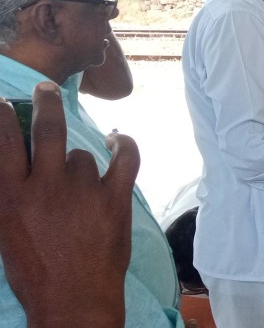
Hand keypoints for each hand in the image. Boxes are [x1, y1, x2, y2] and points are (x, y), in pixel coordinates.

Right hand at [0, 81, 138, 325]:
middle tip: (46, 89)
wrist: (74, 301)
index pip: (3, 140)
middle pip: (48, 127)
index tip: (4, 102)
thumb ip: (11, 194)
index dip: (3, 115)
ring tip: (76, 184)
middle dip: (46, 101)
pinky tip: (118, 140)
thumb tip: (15, 167)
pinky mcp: (115, 198)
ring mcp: (83, 190)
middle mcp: (46, 185)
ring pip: (82, 153)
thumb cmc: (35, 272)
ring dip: (79, 160)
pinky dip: (124, 144)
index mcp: (11, 195)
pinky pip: (126, 157)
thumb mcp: (6, 231)